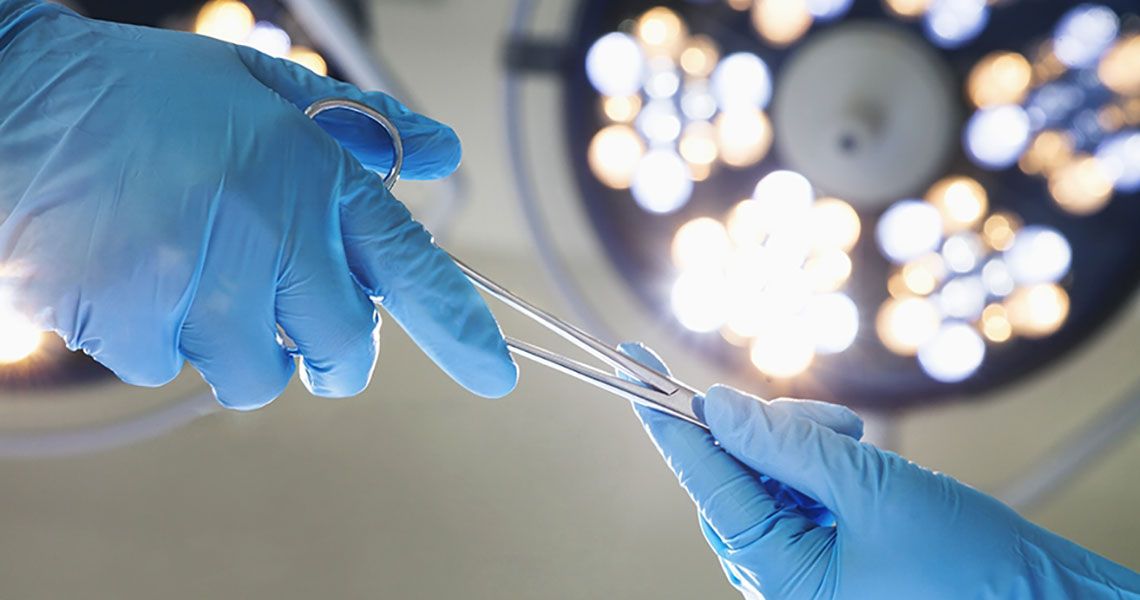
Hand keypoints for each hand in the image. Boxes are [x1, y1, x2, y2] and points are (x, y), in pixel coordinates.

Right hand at [0, 2, 516, 406]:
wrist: (15, 104)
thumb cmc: (145, 96)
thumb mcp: (264, 88)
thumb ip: (361, 128)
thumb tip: (436, 154)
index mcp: (312, 178)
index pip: (410, 269)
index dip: (461, 329)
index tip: (496, 374)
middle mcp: (270, 240)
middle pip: (343, 353)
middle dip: (335, 353)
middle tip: (302, 320)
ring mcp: (202, 290)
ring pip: (261, 376)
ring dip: (245, 345)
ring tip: (199, 276)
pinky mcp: (136, 327)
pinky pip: (176, 370)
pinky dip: (166, 339)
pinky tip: (138, 278)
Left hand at [617, 342, 1139, 598]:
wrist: (1033, 596)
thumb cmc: (963, 564)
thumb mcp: (871, 490)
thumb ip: (787, 446)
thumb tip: (718, 406)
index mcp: (776, 571)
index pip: (705, 480)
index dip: (667, 420)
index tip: (633, 369)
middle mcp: (774, 569)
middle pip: (734, 468)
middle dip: (775, 433)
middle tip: (835, 429)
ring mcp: (794, 558)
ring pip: (764, 468)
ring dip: (807, 443)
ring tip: (861, 449)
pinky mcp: (816, 543)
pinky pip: (792, 482)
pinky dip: (819, 458)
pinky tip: (859, 458)